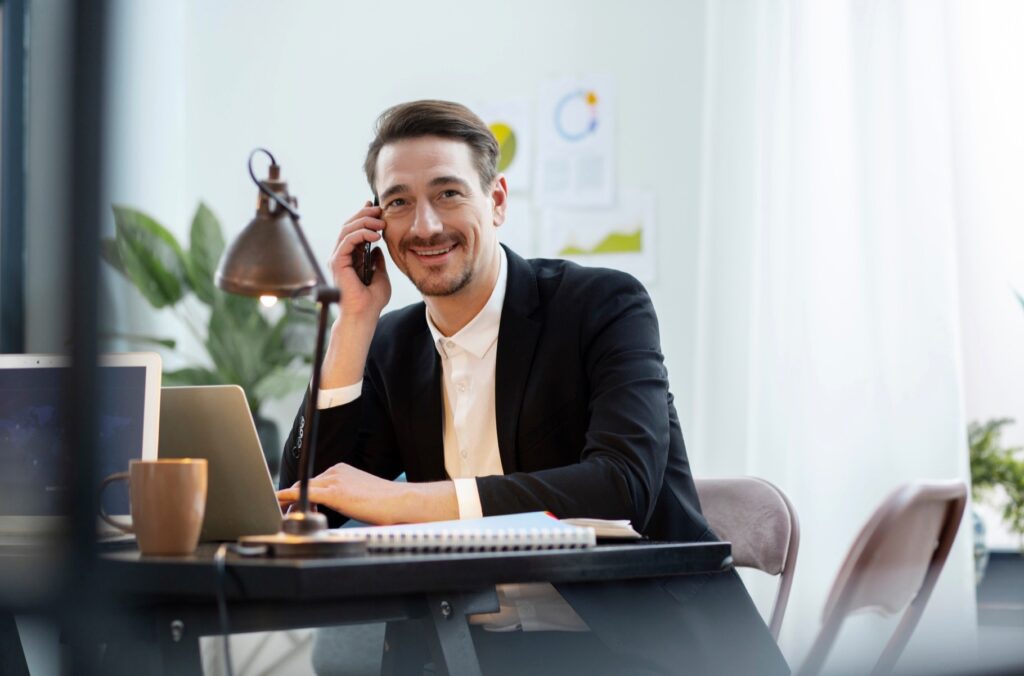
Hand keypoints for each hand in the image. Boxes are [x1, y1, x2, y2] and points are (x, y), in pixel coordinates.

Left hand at [276, 462, 400, 524]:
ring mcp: (335, 480)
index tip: (294, 504)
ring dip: (291, 502)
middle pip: (305, 484)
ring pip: (302, 489)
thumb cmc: (386, 503)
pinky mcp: (334, 492)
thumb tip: (337, 509)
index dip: (302, 494)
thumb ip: (344, 498)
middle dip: (293, 498)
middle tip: (286, 513)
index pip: (315, 481)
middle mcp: (336, 471)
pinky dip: (288, 497)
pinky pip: (304, 493)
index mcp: (343, 471)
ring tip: (286, 515)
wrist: (401, 502)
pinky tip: (280, 501)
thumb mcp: (360, 496)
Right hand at [329, 202, 391, 318]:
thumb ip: (378, 261)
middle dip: (364, 215)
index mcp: (349, 257)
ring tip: (380, 222)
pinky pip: (347, 240)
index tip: (376, 208)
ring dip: (364, 222)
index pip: (353, 230)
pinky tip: (375, 236)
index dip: (363, 216)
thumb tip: (377, 249)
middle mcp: (341, 256)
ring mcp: (337, 259)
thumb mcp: (380, 275)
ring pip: (346, 230)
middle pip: (348, 226)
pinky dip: (361, 234)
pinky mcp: (337, 263)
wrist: (364, 315)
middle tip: (379, 210)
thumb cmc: (371, 301)